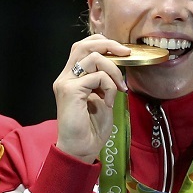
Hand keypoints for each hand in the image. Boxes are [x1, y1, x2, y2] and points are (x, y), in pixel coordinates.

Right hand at [53, 35, 128, 163]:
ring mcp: (66, 83)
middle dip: (109, 44)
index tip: (122, 53)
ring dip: (114, 70)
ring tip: (120, 88)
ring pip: (94, 57)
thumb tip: (118, 67)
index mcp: (71, 77)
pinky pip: (98, 76)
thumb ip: (104, 81)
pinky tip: (110, 102)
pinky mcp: (71, 91)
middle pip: (84, 44)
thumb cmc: (91, 129)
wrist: (80, 149)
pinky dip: (110, 86)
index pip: (83, 47)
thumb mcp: (102, 98)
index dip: (102, 43)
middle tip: (127, 54)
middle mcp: (65, 77)